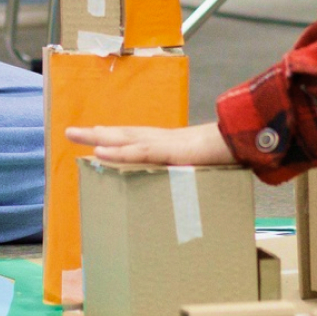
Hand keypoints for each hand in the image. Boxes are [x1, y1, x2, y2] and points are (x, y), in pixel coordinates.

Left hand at [65, 120, 238, 166]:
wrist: (246, 142)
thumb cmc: (227, 154)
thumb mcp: (203, 167)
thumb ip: (190, 173)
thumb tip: (184, 184)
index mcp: (168, 143)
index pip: (135, 138)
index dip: (114, 136)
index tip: (94, 134)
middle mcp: (161, 139)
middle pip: (122, 133)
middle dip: (96, 132)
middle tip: (70, 131)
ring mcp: (164, 143)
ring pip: (124, 138)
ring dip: (98, 137)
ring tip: (75, 135)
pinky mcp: (171, 150)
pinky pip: (139, 151)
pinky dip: (118, 151)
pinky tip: (100, 150)